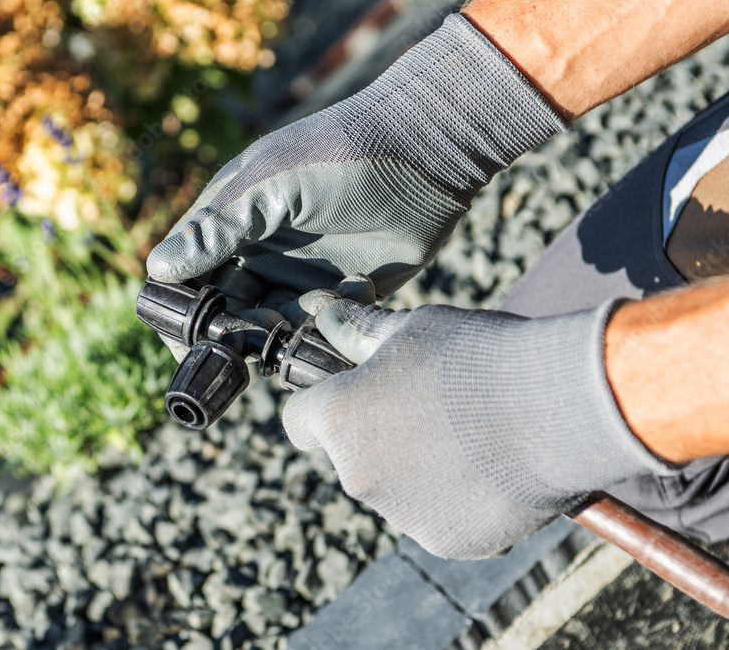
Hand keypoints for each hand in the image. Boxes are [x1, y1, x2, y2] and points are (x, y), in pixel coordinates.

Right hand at [147, 14, 564, 313]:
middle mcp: (260, 253)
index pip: (188, 275)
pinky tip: (346, 295)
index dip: (181, 308)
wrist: (424, 152)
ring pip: (271, 328)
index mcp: (232, 221)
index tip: (186, 338)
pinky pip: (319, 328)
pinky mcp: (343, 293)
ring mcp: (301, 275)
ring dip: (280, 334)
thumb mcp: (271, 186)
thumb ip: (218, 229)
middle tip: (250, 340)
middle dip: (232, 332)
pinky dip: (323, 326)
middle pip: (227, 311)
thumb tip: (158, 270)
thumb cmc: (339, 155)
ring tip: (305, 312)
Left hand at [282, 295, 675, 558]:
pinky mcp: (446, 541)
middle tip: (432, 409)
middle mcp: (357, 475)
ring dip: (419, 471)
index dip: (319, 406)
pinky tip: (493, 469)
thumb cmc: (479, 356)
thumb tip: (329, 316)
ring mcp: (401, 515)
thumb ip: (362, 333)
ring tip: (472, 436)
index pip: (298, 420)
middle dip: (379, 437)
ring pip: (397, 490)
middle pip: (351, 457)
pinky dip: (458, 500)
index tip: (350, 396)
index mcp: (338, 419)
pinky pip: (440, 518)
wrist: (559, 408)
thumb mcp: (413, 329)